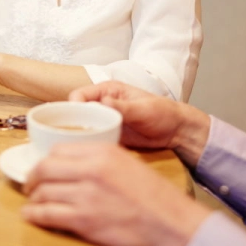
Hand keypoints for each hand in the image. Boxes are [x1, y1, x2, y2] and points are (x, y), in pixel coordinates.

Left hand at [22, 142, 209, 245]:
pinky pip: (47, 214)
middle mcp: (90, 170)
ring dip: (34, 198)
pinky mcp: (83, 220)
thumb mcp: (128, 163)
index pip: (59, 149)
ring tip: (33, 201)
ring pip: (43, 191)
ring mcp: (85, 195)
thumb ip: (101, 160)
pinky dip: (34, 215)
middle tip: (31, 184)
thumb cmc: (156, 197)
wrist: (171, 223)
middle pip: (45, 167)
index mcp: (103, 152)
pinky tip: (32, 215)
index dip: (46, 159)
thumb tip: (76, 165)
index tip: (44, 166)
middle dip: (33, 177)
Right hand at [70, 81, 210, 165]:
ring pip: (80, 127)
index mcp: (107, 91)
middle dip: (70, 124)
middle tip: (71, 139)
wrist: (175, 131)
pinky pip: (91, 140)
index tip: (73, 121)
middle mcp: (101, 105)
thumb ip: (123, 107)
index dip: (73, 107)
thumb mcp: (143, 109)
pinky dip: (86, 146)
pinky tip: (87, 155)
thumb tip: (104, 101)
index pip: (80, 95)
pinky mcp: (107, 136)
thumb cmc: (162, 113)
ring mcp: (102, 121)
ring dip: (77, 137)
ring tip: (78, 149)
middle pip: (75, 113)